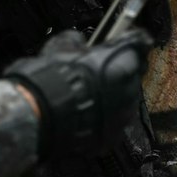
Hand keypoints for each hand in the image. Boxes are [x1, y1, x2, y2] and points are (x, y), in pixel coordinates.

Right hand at [4, 29, 151, 158]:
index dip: (129, 41)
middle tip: (94, 71)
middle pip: (131, 74)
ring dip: (111, 96)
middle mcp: (129, 87)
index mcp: (123, 60)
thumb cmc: (50, 78)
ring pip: (124, 100)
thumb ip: (77, 41)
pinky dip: (102, 118)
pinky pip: (112, 122)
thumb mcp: (61, 45)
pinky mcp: (113, 136)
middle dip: (117, 71)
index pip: (139, 43)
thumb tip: (78, 42)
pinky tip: (83, 115)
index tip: (122, 40)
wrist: (37, 115)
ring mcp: (123, 114)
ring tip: (86, 96)